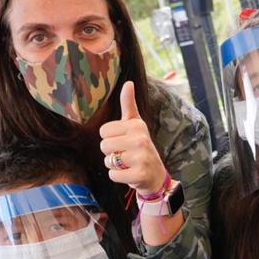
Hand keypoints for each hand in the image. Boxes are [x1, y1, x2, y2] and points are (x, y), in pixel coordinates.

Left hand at [100, 81, 167, 196]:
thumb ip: (128, 104)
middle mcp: (140, 139)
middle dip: (111, 152)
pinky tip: (129, 173)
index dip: (110, 138)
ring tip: (128, 164)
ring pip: (108, 161)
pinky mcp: (139, 175)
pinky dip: (118, 177)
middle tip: (125, 154)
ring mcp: (140, 158)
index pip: (103, 131)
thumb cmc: (140, 147)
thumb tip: (128, 82)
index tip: (123, 141)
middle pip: (103, 145)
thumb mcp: (136, 125)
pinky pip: (113, 175)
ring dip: (114, 165)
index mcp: (136, 125)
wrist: (155, 174)